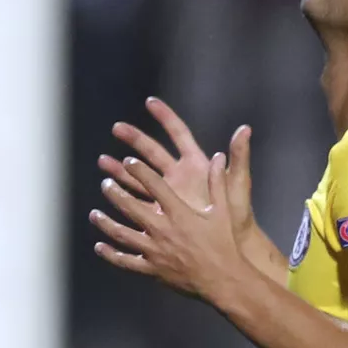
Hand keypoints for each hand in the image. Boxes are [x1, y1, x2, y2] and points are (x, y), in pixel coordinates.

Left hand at [91, 153, 250, 303]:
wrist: (224, 281)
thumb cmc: (225, 245)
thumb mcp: (225, 211)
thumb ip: (218, 183)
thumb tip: (218, 156)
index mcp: (179, 213)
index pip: (155, 185)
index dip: (139, 171)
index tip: (128, 162)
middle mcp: (162, 230)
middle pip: (130, 207)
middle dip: (115, 193)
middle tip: (105, 183)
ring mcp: (154, 251)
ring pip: (122, 234)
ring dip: (105, 223)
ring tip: (94, 214)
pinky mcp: (152, 269)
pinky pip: (126, 261)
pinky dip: (111, 254)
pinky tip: (100, 247)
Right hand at [98, 99, 256, 236]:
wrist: (230, 246)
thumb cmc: (238, 215)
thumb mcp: (238, 184)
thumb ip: (239, 157)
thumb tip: (245, 129)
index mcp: (197, 164)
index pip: (179, 134)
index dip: (165, 117)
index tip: (150, 102)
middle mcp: (180, 175)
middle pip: (153, 151)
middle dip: (134, 138)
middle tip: (116, 128)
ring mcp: (169, 193)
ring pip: (141, 176)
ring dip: (122, 168)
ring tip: (103, 161)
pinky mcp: (161, 212)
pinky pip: (138, 200)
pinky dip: (124, 195)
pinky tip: (109, 191)